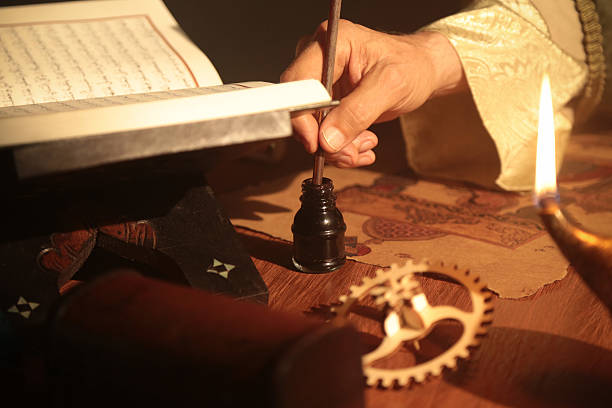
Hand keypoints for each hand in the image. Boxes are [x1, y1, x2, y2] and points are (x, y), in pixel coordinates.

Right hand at [281, 20, 465, 167]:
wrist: (421, 72)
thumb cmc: (410, 66)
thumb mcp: (390, 86)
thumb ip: (357, 112)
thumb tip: (328, 138)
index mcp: (331, 44)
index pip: (298, 83)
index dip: (302, 116)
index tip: (317, 142)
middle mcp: (320, 60)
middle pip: (301, 108)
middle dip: (325, 138)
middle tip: (350, 151)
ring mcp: (322, 83)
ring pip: (312, 127)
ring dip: (337, 146)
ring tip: (364, 143)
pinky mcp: (327, 102)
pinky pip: (323, 132)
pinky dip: (341, 146)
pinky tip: (361, 143)